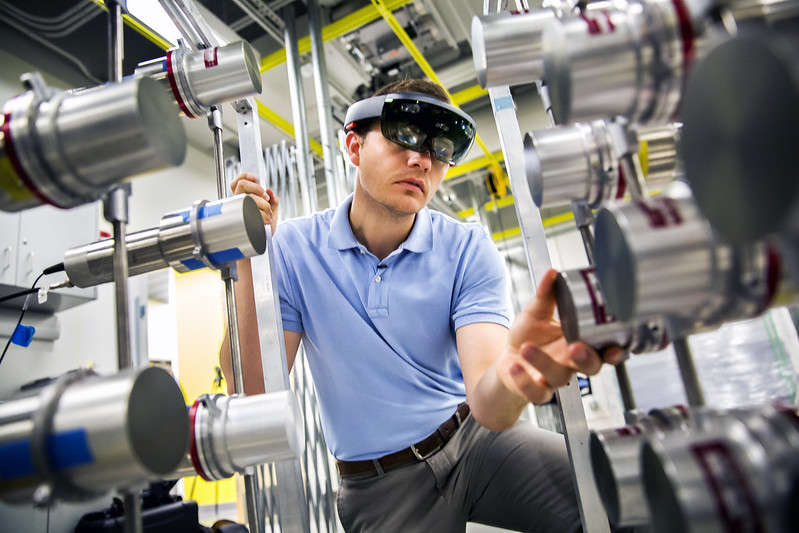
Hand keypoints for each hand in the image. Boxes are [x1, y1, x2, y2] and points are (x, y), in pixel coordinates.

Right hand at [230, 173, 278, 235]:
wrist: (263, 243)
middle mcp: (239, 202)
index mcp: (245, 198)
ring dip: (261, 203)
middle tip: (266, 198)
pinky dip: (262, 213)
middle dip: (257, 188)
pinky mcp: (242, 218)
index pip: (238, 182)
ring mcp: (239, 209)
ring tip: (269, 213)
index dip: (244, 176)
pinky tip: (267, 219)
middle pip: (241, 185)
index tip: (255, 178)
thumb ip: (273, 200)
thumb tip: (270, 191)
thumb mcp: (273, 211)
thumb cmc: (265, 228)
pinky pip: (251, 209)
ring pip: (247, 196)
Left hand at [497, 269, 624, 404]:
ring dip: (544, 362)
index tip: (616, 347)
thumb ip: (546, 295)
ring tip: (527, 347)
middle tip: (575, 346)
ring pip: (560, 377)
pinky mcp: (536, 390)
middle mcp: (570, 363)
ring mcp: (554, 379)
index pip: (604, 350)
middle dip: (587, 359)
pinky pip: (536, 392)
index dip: (615, 351)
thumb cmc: (528, 338)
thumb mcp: (537, 313)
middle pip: (591, 368)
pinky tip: (515, 367)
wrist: (506, 361)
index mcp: (577, 343)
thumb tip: (553, 273)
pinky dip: (525, 381)